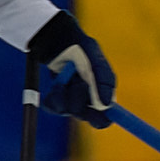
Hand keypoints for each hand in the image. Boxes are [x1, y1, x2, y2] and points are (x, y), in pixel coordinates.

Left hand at [30, 11, 115, 127]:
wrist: (57, 40)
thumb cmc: (81, 49)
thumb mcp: (95, 62)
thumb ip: (103, 82)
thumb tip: (105, 106)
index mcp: (102, 93)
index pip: (104, 118)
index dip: (101, 120)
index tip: (97, 117)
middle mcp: (88, 100)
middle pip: (84, 116)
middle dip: (79, 101)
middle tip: (78, 83)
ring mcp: (71, 100)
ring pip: (68, 111)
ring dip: (65, 95)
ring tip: (65, 78)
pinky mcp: (56, 98)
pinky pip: (53, 107)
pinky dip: (53, 97)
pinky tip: (57, 84)